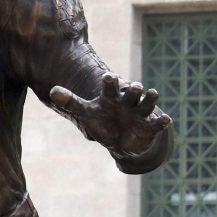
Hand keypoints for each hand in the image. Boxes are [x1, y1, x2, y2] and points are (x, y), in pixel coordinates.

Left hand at [50, 73, 171, 157]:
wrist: (119, 140)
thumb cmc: (101, 121)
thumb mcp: (85, 112)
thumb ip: (70, 102)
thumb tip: (52, 91)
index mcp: (112, 97)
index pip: (111, 86)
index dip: (110, 81)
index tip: (107, 77)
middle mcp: (128, 102)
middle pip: (133, 91)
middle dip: (134, 89)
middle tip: (134, 86)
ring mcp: (140, 113)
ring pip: (147, 103)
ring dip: (150, 99)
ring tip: (153, 93)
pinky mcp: (150, 127)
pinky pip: (157, 124)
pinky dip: (161, 122)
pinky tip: (165, 120)